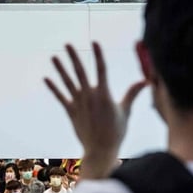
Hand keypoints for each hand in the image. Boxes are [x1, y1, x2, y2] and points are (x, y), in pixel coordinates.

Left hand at [44, 43, 147, 178]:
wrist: (100, 150)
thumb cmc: (116, 131)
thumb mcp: (125, 111)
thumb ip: (132, 94)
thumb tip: (145, 81)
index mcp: (104, 94)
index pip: (101, 69)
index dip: (98, 55)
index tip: (94, 42)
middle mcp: (89, 96)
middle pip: (80, 72)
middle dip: (74, 57)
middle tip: (67, 44)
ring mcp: (78, 103)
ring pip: (68, 82)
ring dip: (60, 69)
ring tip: (54, 57)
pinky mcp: (71, 111)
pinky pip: (61, 97)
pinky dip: (53, 88)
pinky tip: (46, 78)